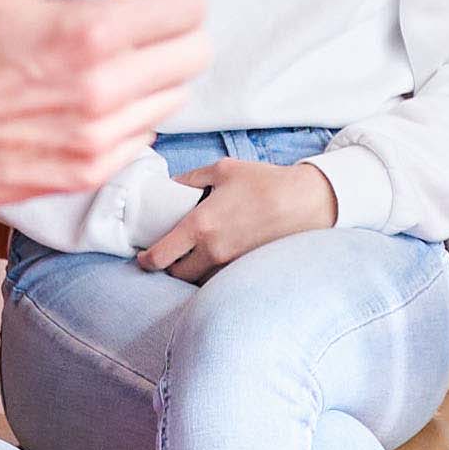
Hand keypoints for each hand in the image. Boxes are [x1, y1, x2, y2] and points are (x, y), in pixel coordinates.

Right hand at [0, 0, 209, 208]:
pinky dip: (129, 118)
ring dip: (152, 77)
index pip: (190, 7)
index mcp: (92, 32)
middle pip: (197, 54)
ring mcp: (101, 137)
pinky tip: (86, 104)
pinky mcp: (89, 171)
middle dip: (172, 33)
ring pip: (176, 98)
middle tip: (128, 29)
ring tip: (101, 67)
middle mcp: (106, 90)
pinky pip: (144, 138)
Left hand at [136, 154, 335, 278]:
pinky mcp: (247, 269)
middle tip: (170, 253)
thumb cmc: (264, 182)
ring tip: (194, 254)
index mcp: (199, 226)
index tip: (144, 256)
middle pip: (176, 273)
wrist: (304, 201)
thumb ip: (190, 179)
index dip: (146, 260)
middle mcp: (213, 251)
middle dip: (169, 266)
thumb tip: (172, 186)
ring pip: (199, 280)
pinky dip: (213, 271)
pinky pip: (221, 278)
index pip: (160, 256)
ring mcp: (231, 264)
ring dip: (192, 270)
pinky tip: (218, 256)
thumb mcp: (222, 170)